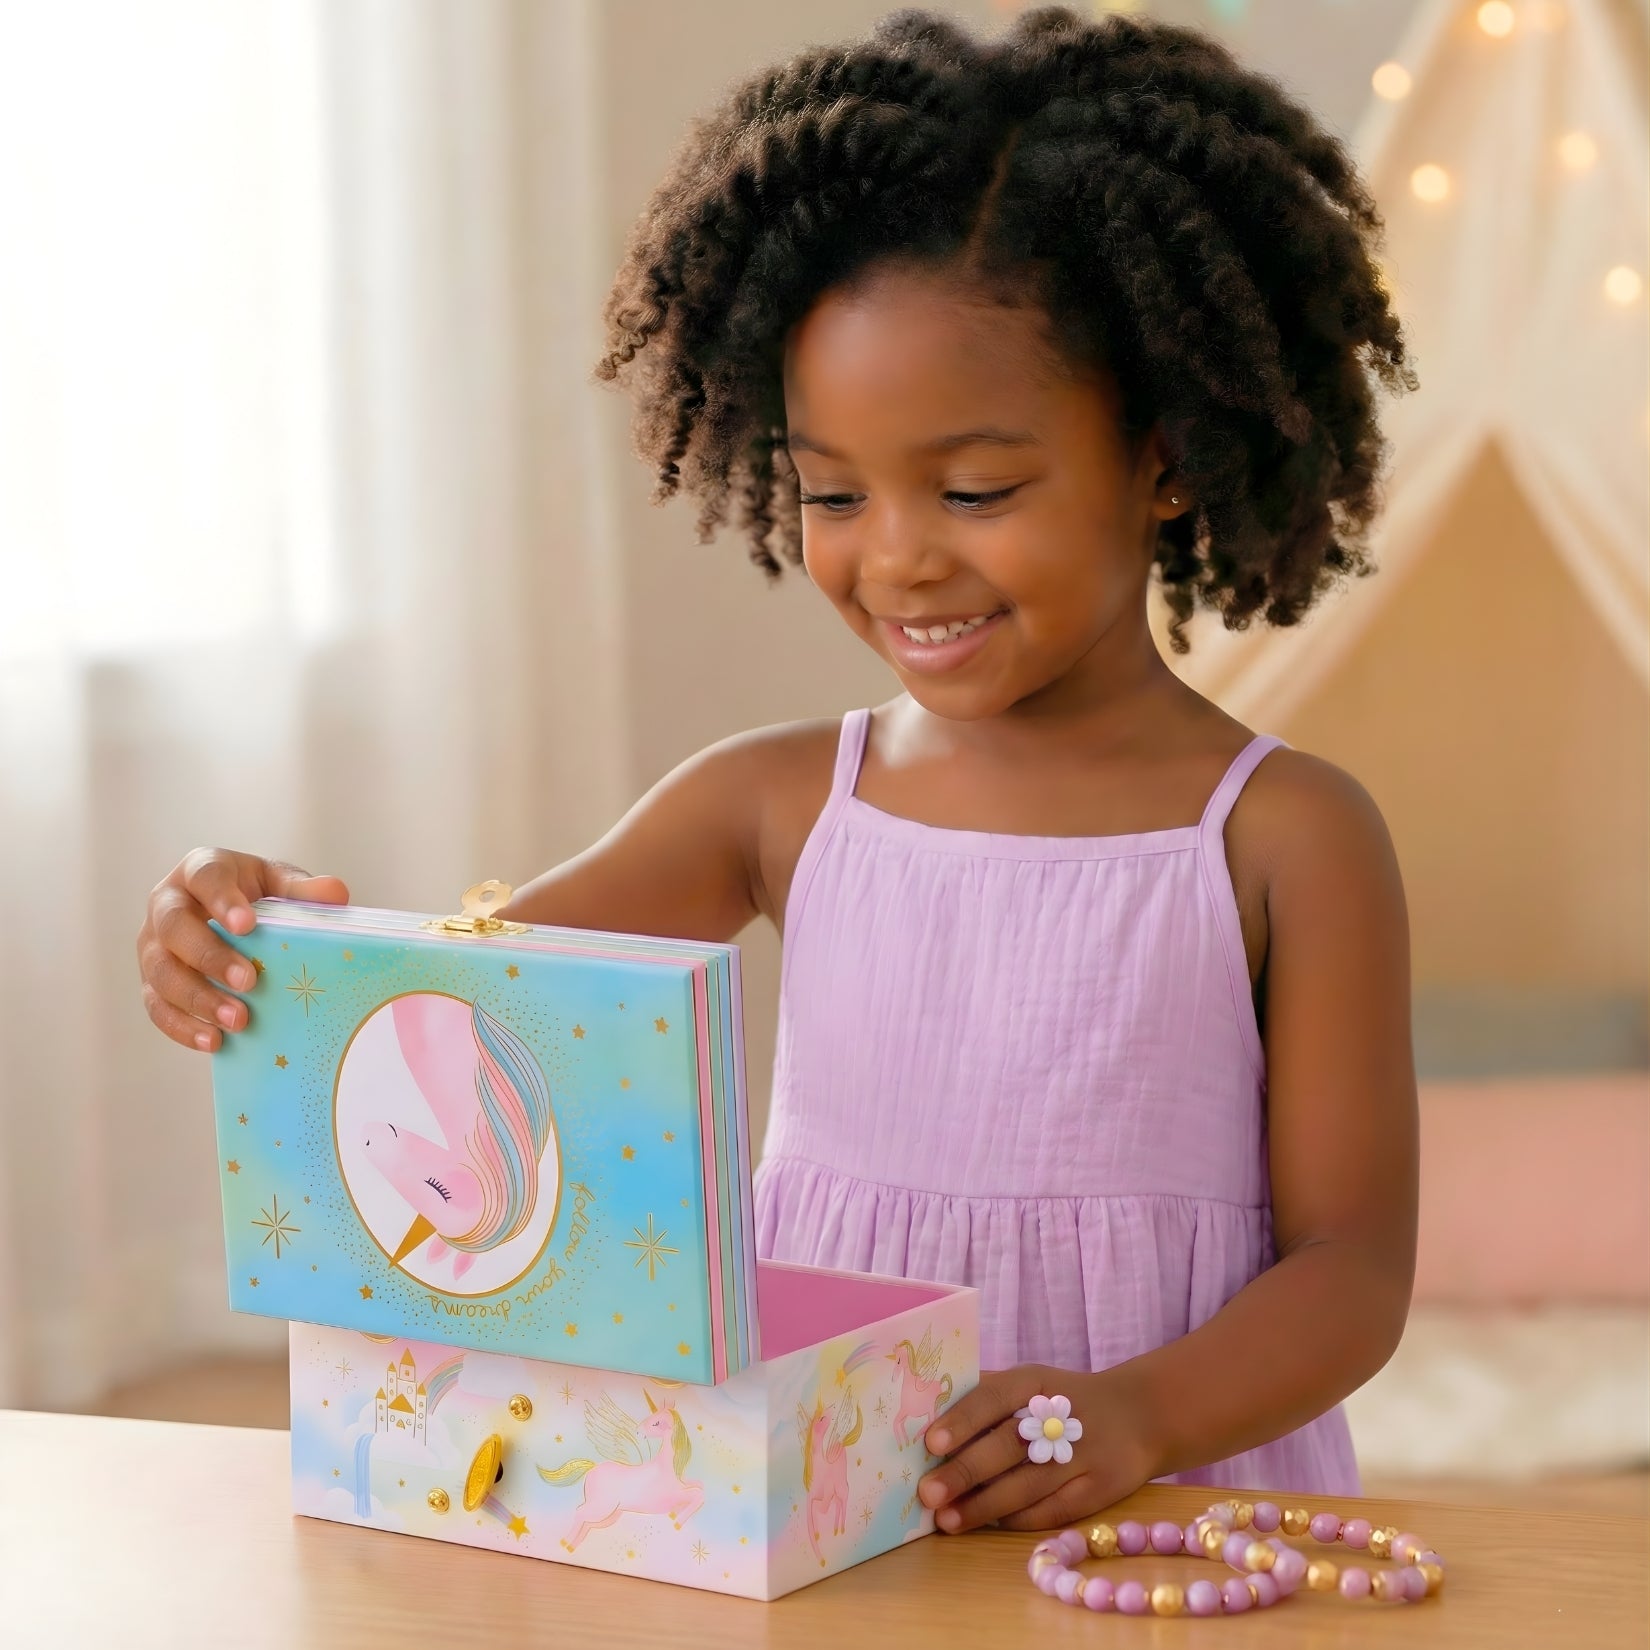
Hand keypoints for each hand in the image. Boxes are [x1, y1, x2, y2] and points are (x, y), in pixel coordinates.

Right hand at [137, 849, 348, 1051]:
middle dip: (209, 956)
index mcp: (199, 870)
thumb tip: (336, 894)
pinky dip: (183, 1027)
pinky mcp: (151, 982)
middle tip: (249, 981)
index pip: (205, 878)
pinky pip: (156, 1007)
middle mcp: (166, 904)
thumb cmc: (255, 897)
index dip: (223, 901)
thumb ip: (301, 890)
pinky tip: (214, 1041)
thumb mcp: (279, 884)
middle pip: (174, 927)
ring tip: (238, 1020)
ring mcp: (152, 945)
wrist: (231, 919)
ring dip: (198, 999)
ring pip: (161, 972)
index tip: (248, 925)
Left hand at [917, 1364, 1158, 1533]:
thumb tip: (923, 1409)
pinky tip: (987, 1525)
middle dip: (965, 1471)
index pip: (994, 1397)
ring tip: (946, 1519)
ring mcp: (1084, 1455)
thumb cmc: (1063, 1399)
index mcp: (1035, 1381)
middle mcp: (1060, 1415)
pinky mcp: (1101, 1491)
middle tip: (927, 1492)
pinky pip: (1051, 1511)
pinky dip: (1016, 1520)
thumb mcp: (1031, 1381)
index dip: (963, 1419)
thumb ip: (984, 1394)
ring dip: (983, 1506)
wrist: (1140, 1415)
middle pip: (1008, 1446)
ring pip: (1027, 1485)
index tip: (931, 1442)